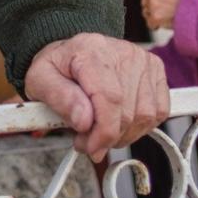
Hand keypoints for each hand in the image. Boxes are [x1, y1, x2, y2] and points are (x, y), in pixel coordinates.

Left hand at [23, 33, 169, 161]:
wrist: (72, 53)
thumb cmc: (57, 67)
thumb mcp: (40, 81)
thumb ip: (59, 99)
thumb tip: (84, 121)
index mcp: (92, 50)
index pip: (110, 98)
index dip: (103, 132)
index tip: (90, 148)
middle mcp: (123, 52)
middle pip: (128, 111)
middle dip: (107, 138)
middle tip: (87, 141)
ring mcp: (143, 60)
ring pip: (145, 115)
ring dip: (123, 135)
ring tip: (100, 132)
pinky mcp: (155, 70)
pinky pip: (158, 112)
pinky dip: (139, 127)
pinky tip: (118, 124)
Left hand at [142, 0, 190, 32]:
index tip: (160, 0)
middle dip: (152, 5)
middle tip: (165, 10)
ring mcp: (152, 1)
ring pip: (146, 11)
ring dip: (154, 15)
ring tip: (168, 16)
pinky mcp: (154, 16)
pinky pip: (150, 23)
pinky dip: (156, 25)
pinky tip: (165, 23)